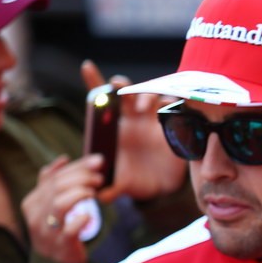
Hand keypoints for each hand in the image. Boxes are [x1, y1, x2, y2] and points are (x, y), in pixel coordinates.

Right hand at [21, 154, 104, 262]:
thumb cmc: (57, 230)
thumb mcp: (49, 206)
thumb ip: (51, 183)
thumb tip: (62, 159)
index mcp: (32, 202)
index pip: (54, 177)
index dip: (78, 166)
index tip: (98, 160)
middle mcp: (35, 216)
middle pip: (58, 187)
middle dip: (83, 177)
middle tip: (100, 177)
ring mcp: (47, 231)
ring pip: (60, 203)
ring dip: (81, 193)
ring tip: (94, 193)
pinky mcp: (61, 245)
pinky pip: (70, 229)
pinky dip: (82, 220)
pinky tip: (90, 216)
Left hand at [80, 60, 184, 202]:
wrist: (164, 188)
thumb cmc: (137, 181)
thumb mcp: (123, 185)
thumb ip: (111, 188)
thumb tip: (99, 196)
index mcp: (115, 127)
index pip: (101, 101)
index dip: (94, 81)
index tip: (86, 66)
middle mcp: (133, 118)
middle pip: (126, 91)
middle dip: (122, 85)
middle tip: (119, 89)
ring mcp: (154, 119)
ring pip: (150, 94)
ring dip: (145, 95)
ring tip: (143, 108)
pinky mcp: (174, 123)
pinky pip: (175, 105)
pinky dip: (173, 101)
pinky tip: (171, 107)